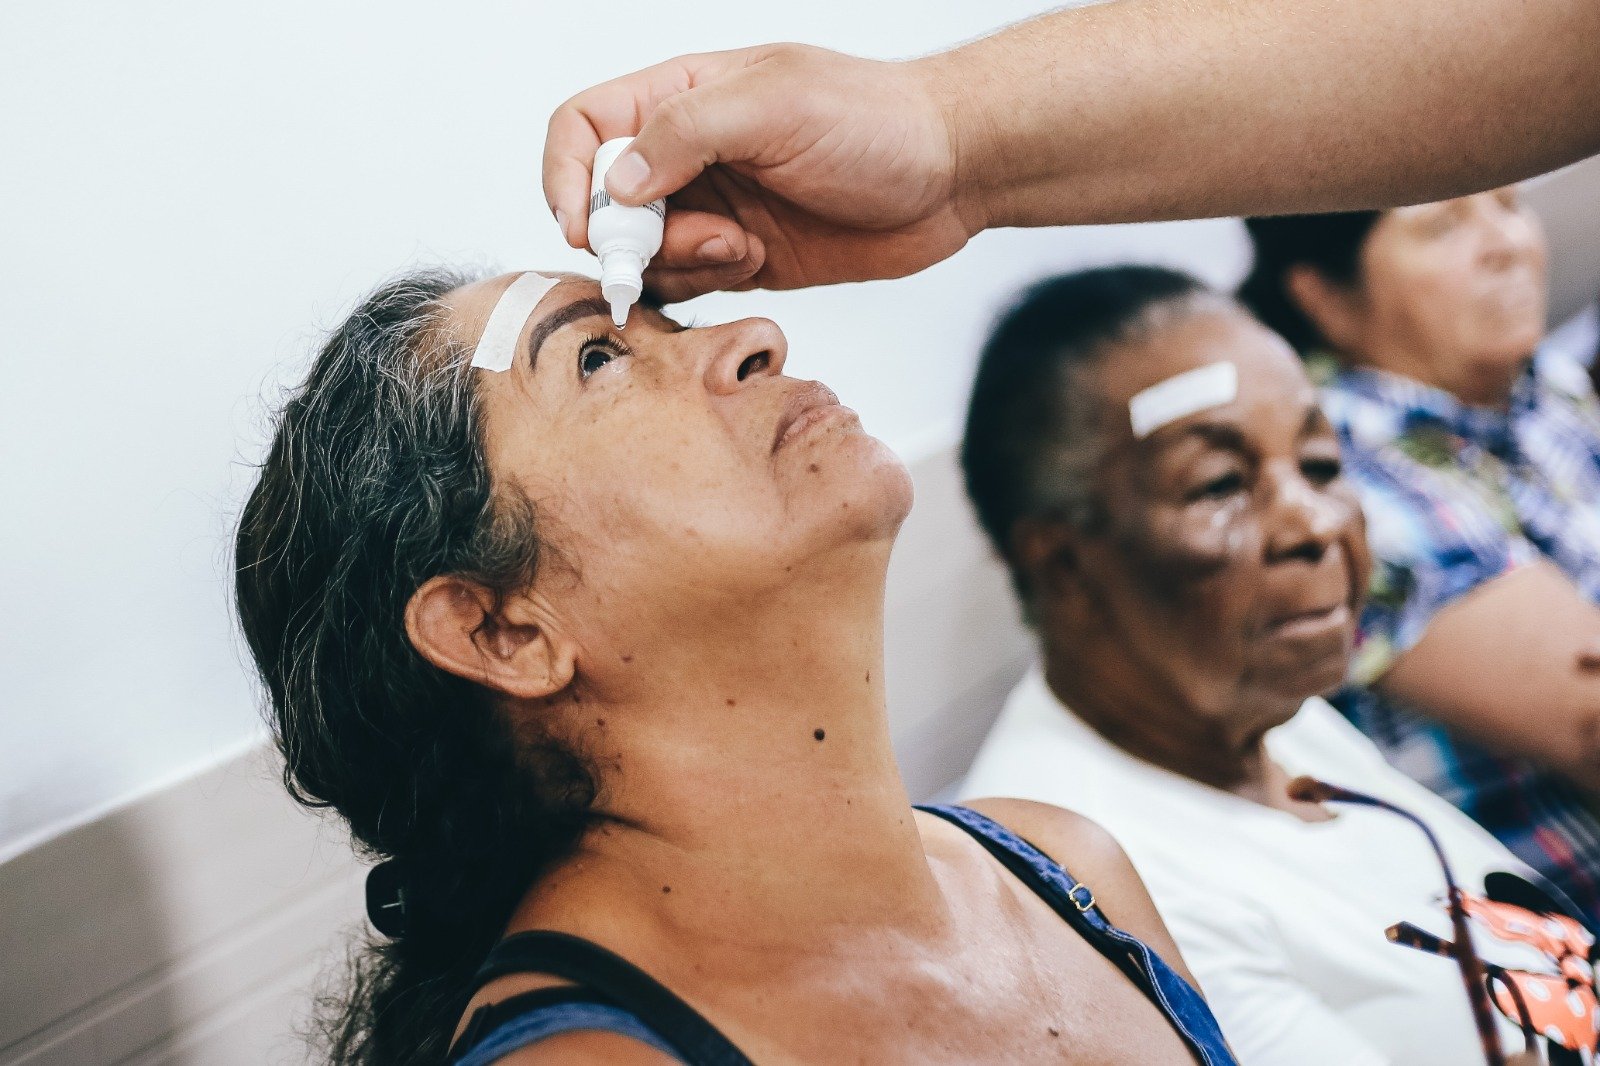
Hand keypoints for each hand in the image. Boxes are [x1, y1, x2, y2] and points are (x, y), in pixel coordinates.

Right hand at [542, 44, 982, 301]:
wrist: (952, 171)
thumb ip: (686, 134)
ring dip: (679, 262)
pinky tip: (753, 263)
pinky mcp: (745, 256)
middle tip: (696, 242)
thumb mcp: (774, 103)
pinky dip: (704, 284)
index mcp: (684, 97)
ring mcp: (717, 207)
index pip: (585, 127)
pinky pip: (690, 283)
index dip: (566, 175)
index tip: (582, 225)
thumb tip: (616, 183)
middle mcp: (690, 153)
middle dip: (632, 236)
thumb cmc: (876, 119)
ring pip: (648, 252)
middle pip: (608, 203)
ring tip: (741, 247)